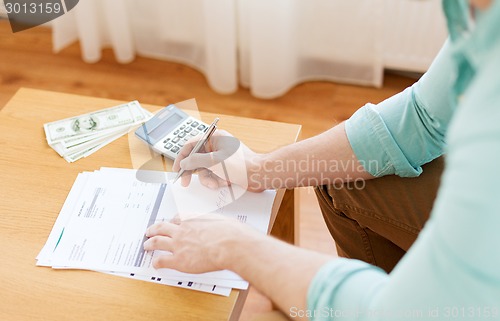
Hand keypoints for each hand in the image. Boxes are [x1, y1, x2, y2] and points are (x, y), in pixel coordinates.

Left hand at [143, 215, 261, 273]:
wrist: (231, 245)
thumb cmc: (232, 233)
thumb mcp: (224, 221)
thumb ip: (218, 223)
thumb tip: (224, 225)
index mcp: (193, 219)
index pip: (178, 218)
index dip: (172, 221)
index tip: (172, 223)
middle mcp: (183, 230)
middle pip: (162, 227)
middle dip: (154, 229)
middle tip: (150, 231)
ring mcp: (178, 244)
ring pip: (157, 242)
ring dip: (149, 244)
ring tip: (146, 246)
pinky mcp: (179, 260)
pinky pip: (162, 261)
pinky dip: (157, 262)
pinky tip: (156, 264)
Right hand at [173, 130, 264, 191]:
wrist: (259, 174)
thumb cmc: (240, 164)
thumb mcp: (213, 162)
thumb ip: (194, 161)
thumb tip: (183, 162)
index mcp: (214, 138)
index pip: (191, 144)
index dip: (182, 157)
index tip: (177, 169)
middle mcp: (217, 146)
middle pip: (197, 159)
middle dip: (194, 172)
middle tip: (185, 183)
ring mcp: (222, 157)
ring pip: (205, 170)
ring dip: (208, 179)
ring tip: (217, 184)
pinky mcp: (226, 168)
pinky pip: (214, 175)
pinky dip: (217, 181)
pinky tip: (225, 183)